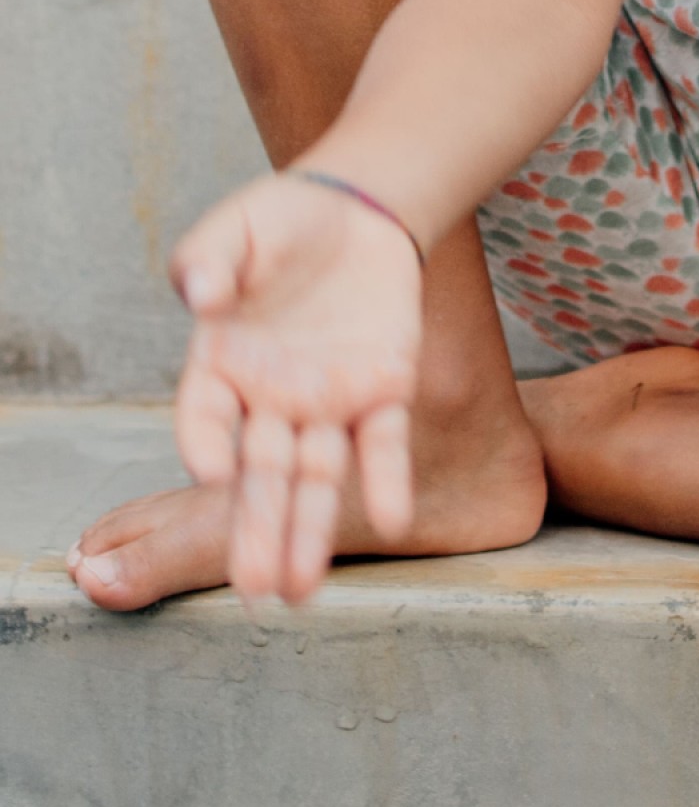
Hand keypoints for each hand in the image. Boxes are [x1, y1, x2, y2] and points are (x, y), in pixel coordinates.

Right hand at [169, 173, 424, 605]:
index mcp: (222, 367)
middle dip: (256, 533)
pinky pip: (383, 443)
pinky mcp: (384, 390)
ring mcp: (328, 402)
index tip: (213, 473)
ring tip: (301, 595)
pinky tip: (392, 521)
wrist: (360, 210)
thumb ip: (210, 257)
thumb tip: (197, 292)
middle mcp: (271, 400)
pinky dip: (387, 480)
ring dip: (311, 533)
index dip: (204, 444)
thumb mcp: (240, 226)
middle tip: (254, 594)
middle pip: (260, 476)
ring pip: (317, 478)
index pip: (204, 419)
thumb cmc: (283, 222)